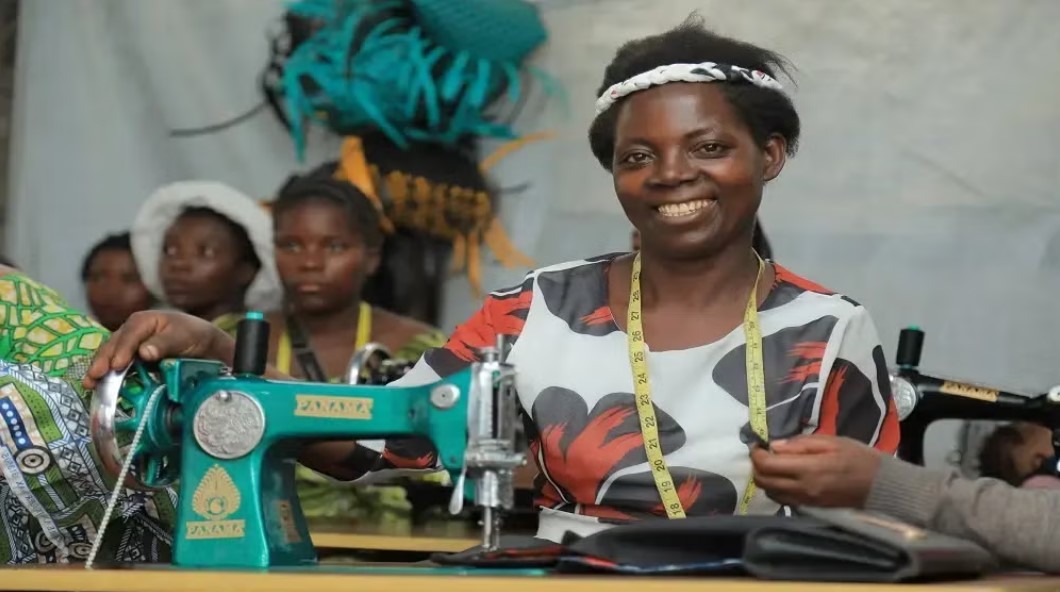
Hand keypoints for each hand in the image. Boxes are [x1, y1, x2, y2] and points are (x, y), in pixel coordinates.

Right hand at [83, 310, 233, 389]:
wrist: (202, 343)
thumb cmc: (193, 335)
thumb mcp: (182, 337)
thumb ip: (163, 343)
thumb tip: (144, 352)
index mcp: (142, 320)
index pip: (128, 336)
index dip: (121, 351)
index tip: (116, 365)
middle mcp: (130, 331)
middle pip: (112, 345)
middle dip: (101, 361)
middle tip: (93, 378)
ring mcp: (128, 345)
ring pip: (109, 355)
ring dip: (99, 370)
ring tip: (90, 385)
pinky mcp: (130, 358)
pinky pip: (115, 365)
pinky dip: (107, 375)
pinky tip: (99, 386)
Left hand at [751, 435, 881, 507]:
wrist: (880, 486)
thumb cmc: (857, 458)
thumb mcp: (831, 442)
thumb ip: (800, 444)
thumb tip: (775, 446)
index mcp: (807, 469)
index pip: (767, 465)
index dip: (756, 454)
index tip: (758, 444)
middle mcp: (801, 489)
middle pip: (763, 481)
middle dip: (757, 465)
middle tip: (762, 453)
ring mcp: (804, 501)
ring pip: (770, 492)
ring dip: (764, 478)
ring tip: (772, 464)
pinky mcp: (809, 507)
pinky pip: (782, 499)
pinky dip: (775, 488)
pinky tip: (783, 477)